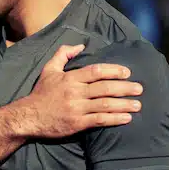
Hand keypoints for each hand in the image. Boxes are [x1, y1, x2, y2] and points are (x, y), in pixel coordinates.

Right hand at [13, 44, 142, 138]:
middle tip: (139, 88)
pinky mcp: (77, 123)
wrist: (29, 116)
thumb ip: (63, 54)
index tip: (127, 72)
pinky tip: (126, 118)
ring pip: (105, 105)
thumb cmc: (41, 93)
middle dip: (125, 88)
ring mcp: (77, 108)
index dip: (113, 70)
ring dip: (124, 104)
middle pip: (104, 88)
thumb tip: (81, 46)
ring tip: (138, 105)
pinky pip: (99, 120)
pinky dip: (114, 119)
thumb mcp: (48, 69)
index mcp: (70, 78)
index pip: (96, 71)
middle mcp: (75, 92)